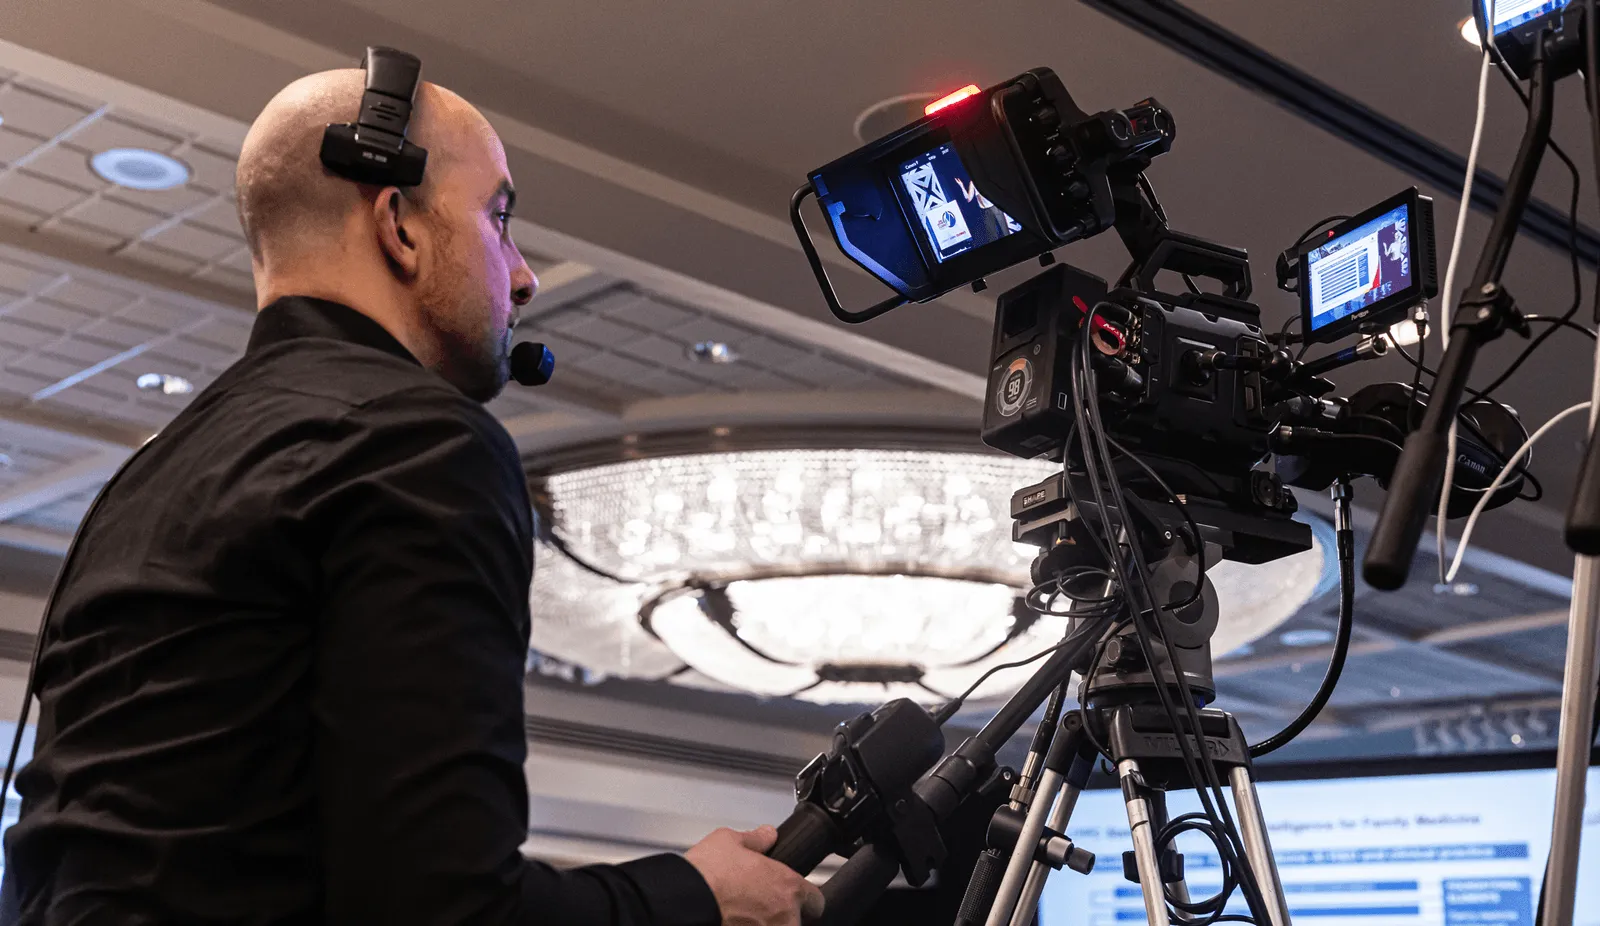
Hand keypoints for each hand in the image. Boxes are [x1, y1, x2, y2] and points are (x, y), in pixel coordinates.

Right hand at [685, 826, 825, 925]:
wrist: (686, 901)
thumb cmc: (707, 874)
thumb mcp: (730, 840)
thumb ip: (756, 839)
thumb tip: (767, 834)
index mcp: (787, 887)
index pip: (815, 900)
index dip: (804, 897)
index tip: (793, 896)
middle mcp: (784, 916)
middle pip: (796, 921)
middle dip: (781, 914)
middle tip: (759, 905)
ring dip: (766, 923)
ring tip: (744, 915)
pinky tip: (733, 921)